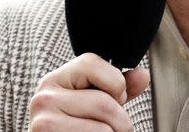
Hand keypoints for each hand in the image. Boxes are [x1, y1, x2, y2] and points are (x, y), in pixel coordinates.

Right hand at [28, 53, 149, 131]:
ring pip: (104, 128)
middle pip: (105, 103)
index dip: (115, 84)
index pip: (92, 63)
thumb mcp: (92, 101)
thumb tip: (143, 75)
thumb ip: (116, 87)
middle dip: (120, 120)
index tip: (112, 100)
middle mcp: (45, 97)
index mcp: (55, 79)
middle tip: (112, 127)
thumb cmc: (73, 127)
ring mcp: (45, 122)